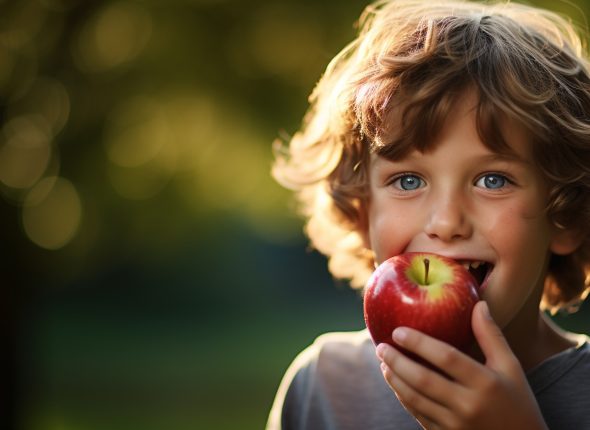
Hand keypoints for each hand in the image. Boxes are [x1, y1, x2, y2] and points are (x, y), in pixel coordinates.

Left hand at [376, 301, 547, 429]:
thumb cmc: (518, 402)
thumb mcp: (511, 368)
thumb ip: (492, 336)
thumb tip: (478, 304)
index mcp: (486, 383)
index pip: (446, 357)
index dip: (419, 343)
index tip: (397, 331)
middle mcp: (469, 405)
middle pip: (423, 380)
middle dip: (397, 361)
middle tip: (381, 346)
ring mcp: (456, 425)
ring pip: (415, 399)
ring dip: (395, 380)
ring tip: (383, 362)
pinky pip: (418, 415)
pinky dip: (404, 398)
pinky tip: (396, 383)